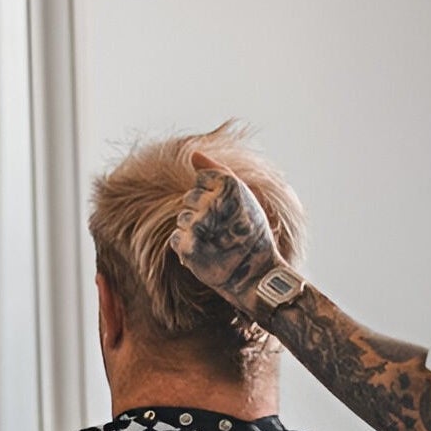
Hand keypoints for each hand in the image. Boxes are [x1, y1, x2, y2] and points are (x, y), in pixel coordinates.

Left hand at [170, 151, 280, 317]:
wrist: (255, 275)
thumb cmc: (252, 234)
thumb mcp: (244, 197)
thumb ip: (218, 171)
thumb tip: (194, 154)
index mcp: (229, 185)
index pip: (202, 178)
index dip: (213, 195)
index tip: (228, 212)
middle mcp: (213, 202)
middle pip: (189, 198)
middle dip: (202, 213)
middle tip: (223, 230)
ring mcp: (199, 225)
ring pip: (182, 218)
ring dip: (194, 231)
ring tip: (215, 243)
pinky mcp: (188, 246)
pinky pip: (176, 238)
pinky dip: (187, 246)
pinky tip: (205, 253)